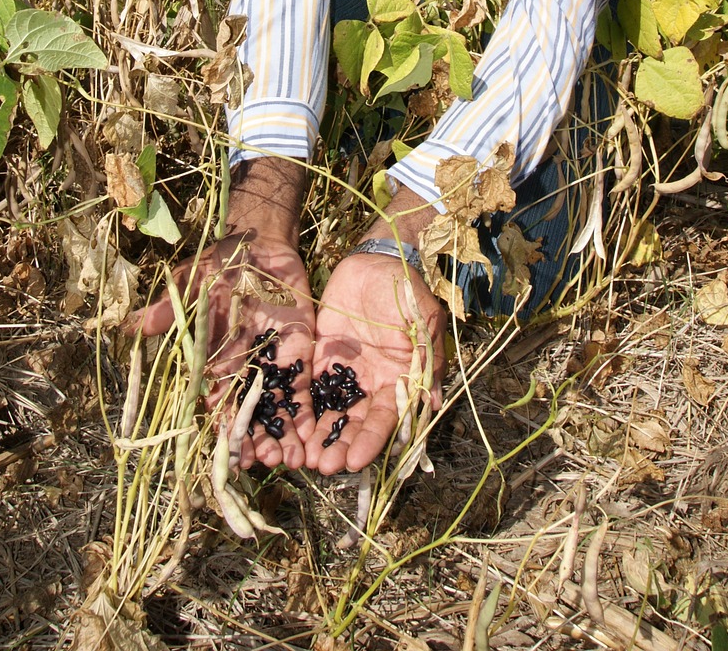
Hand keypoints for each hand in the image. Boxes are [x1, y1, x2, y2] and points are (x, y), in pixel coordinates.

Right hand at [132, 159, 314, 469]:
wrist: (260, 245)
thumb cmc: (219, 264)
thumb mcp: (191, 284)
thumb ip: (168, 309)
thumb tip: (132, 326)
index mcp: (214, 360)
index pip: (216, 403)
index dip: (222, 430)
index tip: (229, 455)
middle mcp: (244, 369)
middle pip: (249, 415)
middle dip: (257, 441)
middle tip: (266, 464)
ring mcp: (273, 363)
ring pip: (277, 410)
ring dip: (284, 436)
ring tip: (293, 461)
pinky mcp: (300, 352)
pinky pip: (304, 389)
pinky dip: (307, 413)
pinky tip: (313, 438)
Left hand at [304, 252, 446, 474]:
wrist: (373, 260)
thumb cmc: (404, 289)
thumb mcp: (422, 319)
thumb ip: (427, 358)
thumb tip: (434, 403)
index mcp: (400, 377)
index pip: (385, 418)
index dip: (372, 440)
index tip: (356, 460)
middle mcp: (372, 382)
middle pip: (356, 423)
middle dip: (341, 446)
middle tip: (325, 467)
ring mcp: (346, 373)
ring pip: (332, 413)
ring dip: (321, 437)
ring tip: (307, 459)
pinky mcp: (322, 359)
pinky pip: (312, 390)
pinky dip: (304, 411)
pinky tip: (293, 429)